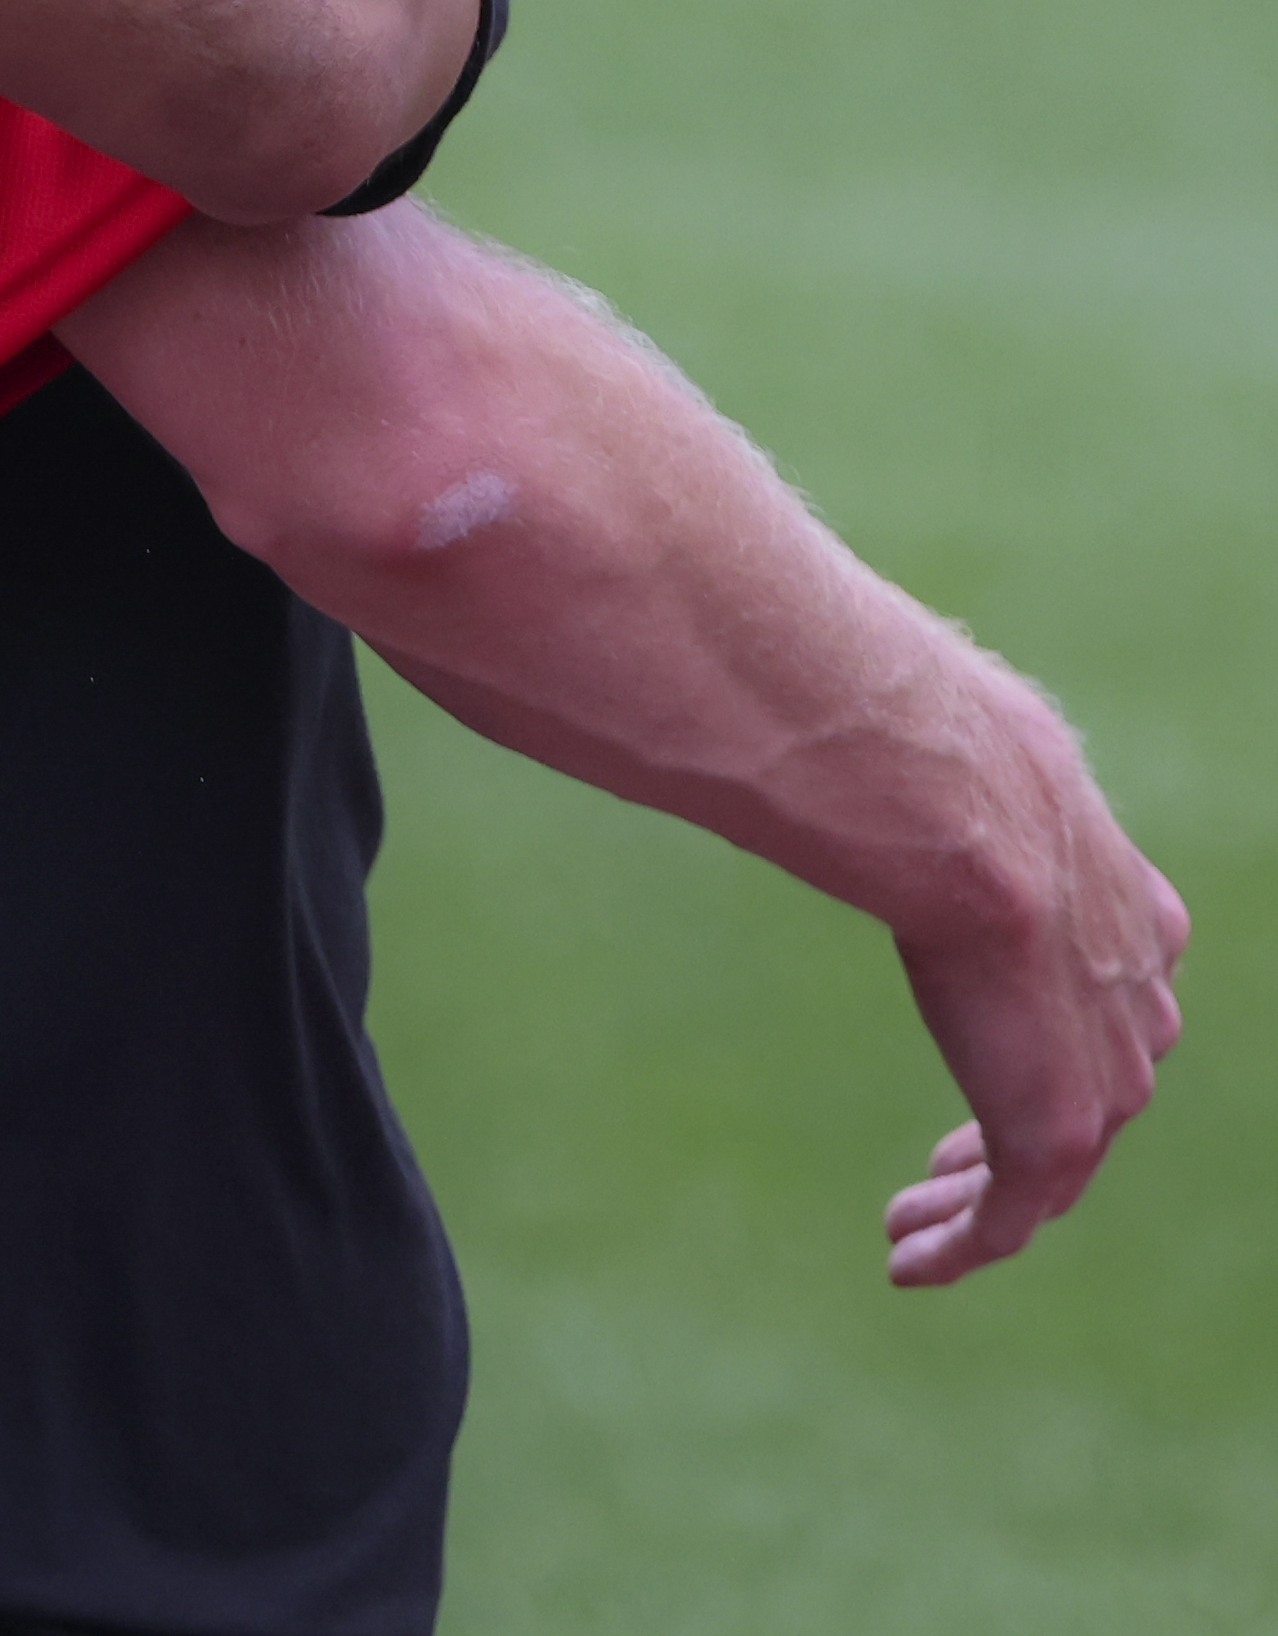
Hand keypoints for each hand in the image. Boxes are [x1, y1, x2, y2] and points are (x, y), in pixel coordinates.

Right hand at [879, 679, 1188, 1285]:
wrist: (954, 799)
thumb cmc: (920, 740)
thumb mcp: (940, 738)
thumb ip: (900, 742)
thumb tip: (796, 673)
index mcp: (1130, 906)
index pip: (1116, 991)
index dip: (1058, 1032)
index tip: (990, 1053)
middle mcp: (1140, 994)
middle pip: (1094, 1087)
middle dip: (1020, 1132)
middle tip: (943, 1166)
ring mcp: (1108, 1069)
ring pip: (1055, 1163)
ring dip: (981, 1200)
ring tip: (909, 1224)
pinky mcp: (1056, 1127)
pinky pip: (1013, 1214)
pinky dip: (962, 1244)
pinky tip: (906, 1263)